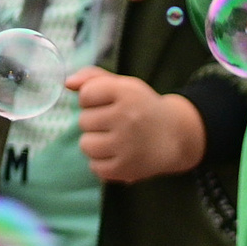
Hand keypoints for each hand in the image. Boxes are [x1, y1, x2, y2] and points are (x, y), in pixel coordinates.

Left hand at [69, 70, 203, 181]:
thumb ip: (94, 78)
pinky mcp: (125, 167)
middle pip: (83, 121)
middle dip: (97, 122)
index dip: (94, 99)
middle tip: (119, 124)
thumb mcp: (125, 86)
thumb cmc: (144, 109)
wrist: (179, 137)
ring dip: (98, 144)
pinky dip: (104, 163)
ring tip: (118, 141)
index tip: (113, 104)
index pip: (86, 94)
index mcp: (128, 92)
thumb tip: (67, 83)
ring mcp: (126, 144)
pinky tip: (120, 155)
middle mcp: (127, 117)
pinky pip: (95, 166)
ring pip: (86, 145)